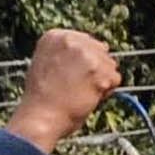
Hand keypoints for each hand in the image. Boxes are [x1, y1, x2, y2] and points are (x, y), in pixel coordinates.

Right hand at [8, 26, 120, 153]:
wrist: (40, 118)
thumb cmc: (40, 99)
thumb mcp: (44, 64)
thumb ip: (64, 54)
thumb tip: (89, 53)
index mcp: (55, 36)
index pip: (84, 41)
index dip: (81, 61)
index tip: (69, 75)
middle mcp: (71, 40)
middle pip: (99, 50)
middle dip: (94, 68)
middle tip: (76, 86)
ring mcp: (86, 54)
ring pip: (109, 64)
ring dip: (100, 80)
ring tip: (79, 93)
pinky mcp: (99, 70)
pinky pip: (115, 79)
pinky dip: (105, 92)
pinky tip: (87, 98)